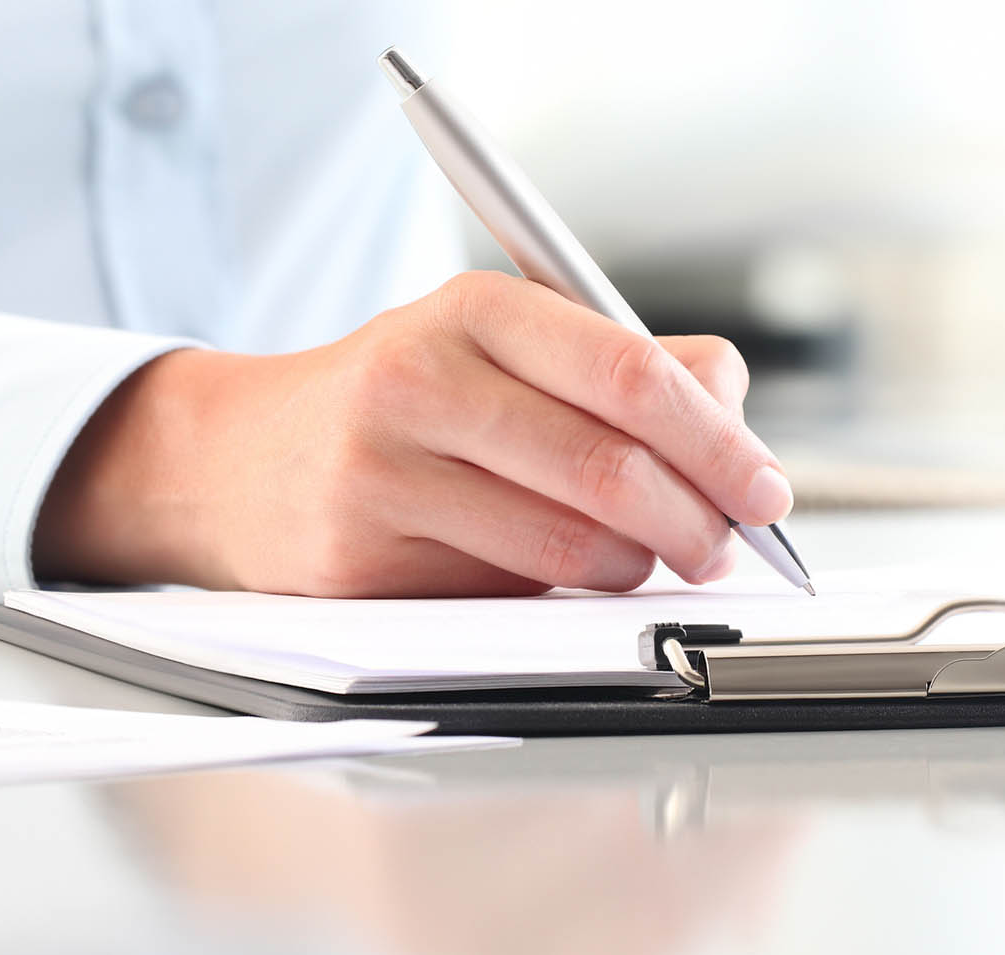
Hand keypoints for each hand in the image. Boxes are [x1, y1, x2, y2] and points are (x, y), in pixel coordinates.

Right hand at [32, 271, 793, 594]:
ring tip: (644, 559)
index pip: (632, 373)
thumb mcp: (503, 348)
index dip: (719, 443)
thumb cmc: (401, 404)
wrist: (239, 461)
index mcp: (476, 309)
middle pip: (611, 467)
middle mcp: (422, 377)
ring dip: (635, 568)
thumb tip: (734, 409)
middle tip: (724, 546)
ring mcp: (382, 471)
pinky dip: (562, 595)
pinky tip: (561, 576)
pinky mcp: (360, 557)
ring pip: (568, 545)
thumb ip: (629, 365)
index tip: (766, 489)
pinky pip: (507, 593)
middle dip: (696, 522)